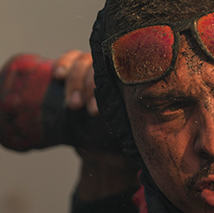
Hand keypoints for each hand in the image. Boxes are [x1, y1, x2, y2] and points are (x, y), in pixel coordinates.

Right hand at [52, 50, 138, 199]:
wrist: (107, 153)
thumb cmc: (125, 148)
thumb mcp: (134, 143)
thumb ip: (141, 136)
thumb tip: (155, 140)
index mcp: (132, 86)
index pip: (123, 75)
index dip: (107, 89)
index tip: (96, 112)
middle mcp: (115, 74)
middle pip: (100, 66)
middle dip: (88, 87)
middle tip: (85, 111)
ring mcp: (95, 70)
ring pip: (83, 62)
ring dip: (74, 82)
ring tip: (72, 106)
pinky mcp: (76, 72)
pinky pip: (69, 58)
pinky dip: (63, 63)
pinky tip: (57, 76)